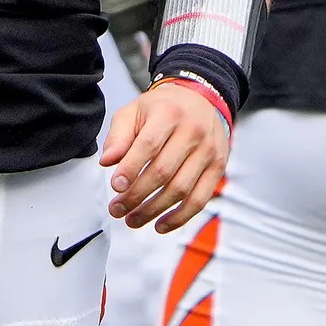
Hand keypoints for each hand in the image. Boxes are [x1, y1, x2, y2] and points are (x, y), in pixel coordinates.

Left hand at [101, 79, 229, 232]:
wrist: (201, 99)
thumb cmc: (162, 109)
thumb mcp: (135, 111)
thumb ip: (119, 136)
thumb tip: (107, 162)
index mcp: (169, 114)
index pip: (149, 145)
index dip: (131, 168)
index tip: (115, 187)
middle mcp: (193, 132)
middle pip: (163, 171)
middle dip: (137, 196)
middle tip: (117, 209)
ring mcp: (209, 151)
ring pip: (181, 189)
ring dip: (154, 210)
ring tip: (132, 220)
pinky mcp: (218, 167)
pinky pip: (200, 199)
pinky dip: (180, 217)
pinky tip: (160, 225)